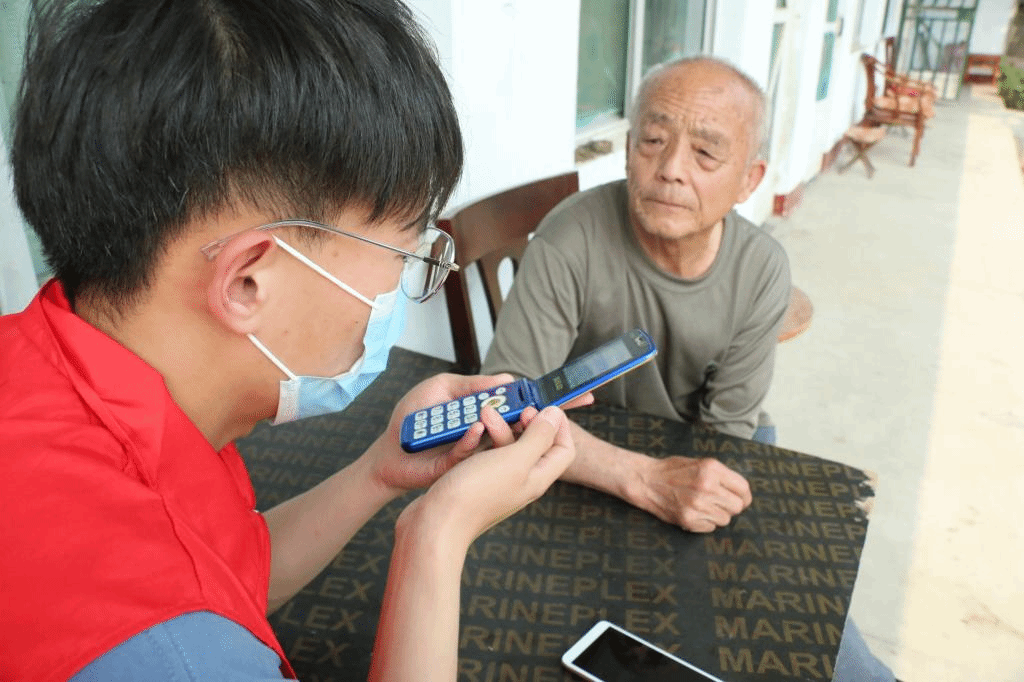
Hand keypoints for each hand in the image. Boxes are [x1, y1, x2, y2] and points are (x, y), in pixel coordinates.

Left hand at [369, 372, 523, 494]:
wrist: (387, 448)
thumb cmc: (412, 415)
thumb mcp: (442, 388)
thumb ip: (471, 384)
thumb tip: (506, 380)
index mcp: (480, 414)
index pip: (509, 407)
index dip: (524, 402)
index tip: (536, 395)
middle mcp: (480, 434)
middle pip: (510, 427)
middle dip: (521, 417)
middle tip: (529, 410)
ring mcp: (469, 452)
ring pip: (493, 443)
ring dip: (499, 427)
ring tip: (501, 413)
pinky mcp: (455, 466)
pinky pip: (468, 453)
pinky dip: (472, 439)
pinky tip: (475, 428)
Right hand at [401, 406, 575, 546]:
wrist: (435, 523)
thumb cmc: (474, 494)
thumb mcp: (515, 459)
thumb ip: (539, 437)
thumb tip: (556, 416)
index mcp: (537, 478)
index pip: (564, 449)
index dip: (558, 426)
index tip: (541, 407)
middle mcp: (521, 481)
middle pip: (535, 444)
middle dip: (523, 421)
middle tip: (510, 409)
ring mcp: (499, 482)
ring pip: (508, 446)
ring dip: (499, 427)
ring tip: (484, 413)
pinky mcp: (477, 480)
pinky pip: (487, 453)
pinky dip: (483, 439)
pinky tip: (472, 431)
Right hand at [637, 456, 751, 532]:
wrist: (644, 480)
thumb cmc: (671, 470)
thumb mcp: (699, 463)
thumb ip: (721, 476)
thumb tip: (740, 492)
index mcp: (711, 469)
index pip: (743, 488)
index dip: (744, 496)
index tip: (742, 499)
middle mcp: (707, 486)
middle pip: (737, 506)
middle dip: (730, 506)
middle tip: (718, 502)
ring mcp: (697, 504)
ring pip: (725, 519)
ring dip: (717, 515)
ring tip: (702, 506)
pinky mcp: (688, 519)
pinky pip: (711, 528)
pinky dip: (705, 523)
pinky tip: (694, 512)